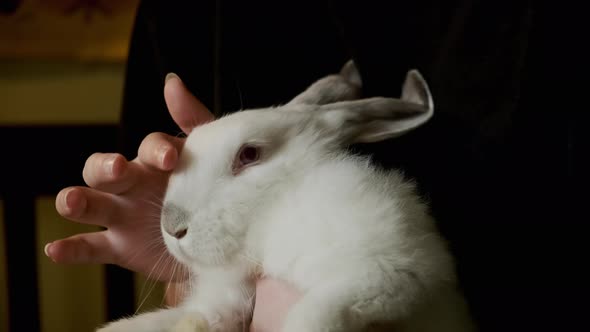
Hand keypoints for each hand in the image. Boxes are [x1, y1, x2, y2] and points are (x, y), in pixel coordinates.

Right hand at [46, 73, 212, 279]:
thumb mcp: (211, 156)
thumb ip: (193, 120)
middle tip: (118, 169)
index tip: (171, 159)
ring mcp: (122, 216)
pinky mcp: (119, 247)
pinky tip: (55, 249)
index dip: (156, 150)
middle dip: (105, 167)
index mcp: (155, 162)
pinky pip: (90, 247)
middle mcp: (132, 185)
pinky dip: (70, 249)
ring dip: (75, 200)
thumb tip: (172, 81)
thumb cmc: (213, 192)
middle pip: (103, 169)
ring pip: (90, 204)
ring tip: (71, 202)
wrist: (221, 242)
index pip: (148, 147)